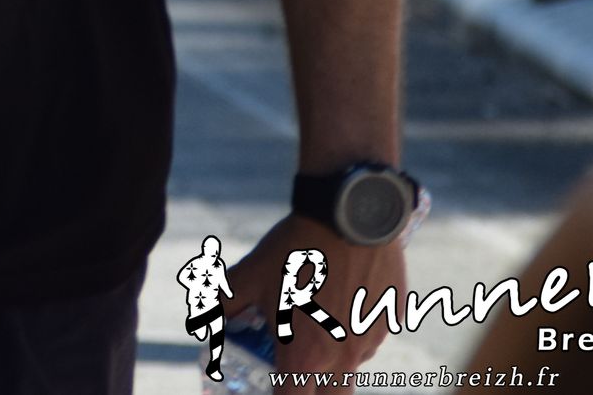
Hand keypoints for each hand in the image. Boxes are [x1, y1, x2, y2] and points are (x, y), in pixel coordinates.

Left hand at [219, 213, 401, 379]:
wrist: (348, 216)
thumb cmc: (294, 249)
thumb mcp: (247, 277)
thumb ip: (221, 305)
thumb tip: (202, 322)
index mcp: (306, 356)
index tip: (270, 388)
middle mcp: (344, 358)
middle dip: (312, 390)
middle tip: (295, 370)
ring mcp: (372, 341)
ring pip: (352, 366)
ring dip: (333, 356)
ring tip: (313, 316)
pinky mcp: (391, 321)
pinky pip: (370, 337)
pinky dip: (354, 329)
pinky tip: (339, 296)